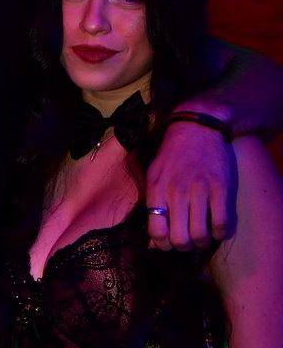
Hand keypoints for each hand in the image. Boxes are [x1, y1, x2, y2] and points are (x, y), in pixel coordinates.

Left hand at [146, 120, 231, 250]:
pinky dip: (220, 233)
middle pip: (180, 240)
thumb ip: (153, 207)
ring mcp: (199, 190)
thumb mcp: (154, 176)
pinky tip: (216, 226)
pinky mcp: (220, 188)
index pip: (156, 232)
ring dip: (202, 242)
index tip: (168, 243)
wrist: (195, 128)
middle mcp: (176, 191)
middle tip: (186, 239)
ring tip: (201, 234)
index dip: (163, 246)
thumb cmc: (172, 156)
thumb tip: (152, 243)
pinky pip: (221, 224)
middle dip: (183, 247)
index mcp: (156, 189)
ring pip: (201, 236)